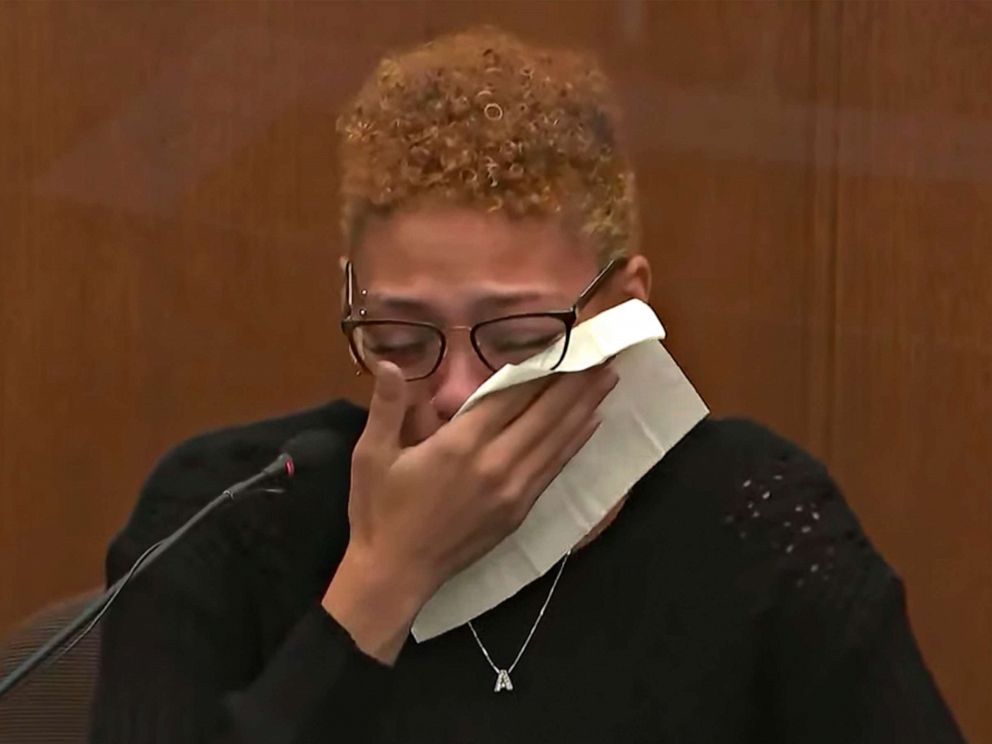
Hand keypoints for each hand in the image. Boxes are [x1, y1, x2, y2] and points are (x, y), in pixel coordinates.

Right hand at [323, 360, 616, 662]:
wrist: (396, 574)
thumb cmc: (380, 511)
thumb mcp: (371, 454)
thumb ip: (386, 405)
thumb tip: (389, 363)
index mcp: (460, 444)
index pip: (511, 394)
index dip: (542, 366)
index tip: (566, 342)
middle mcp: (495, 464)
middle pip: (545, 413)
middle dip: (577, 380)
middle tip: (606, 352)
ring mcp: (513, 490)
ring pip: (557, 439)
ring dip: (585, 407)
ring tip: (609, 378)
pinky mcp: (519, 511)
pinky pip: (554, 468)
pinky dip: (575, 442)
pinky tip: (589, 424)